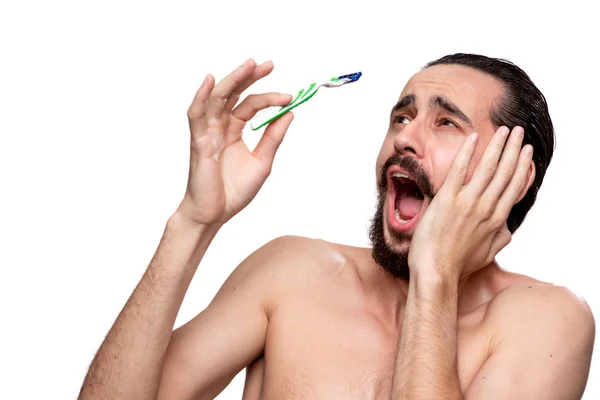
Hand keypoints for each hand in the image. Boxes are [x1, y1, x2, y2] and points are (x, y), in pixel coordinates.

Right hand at [175, 59, 293, 226]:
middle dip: (250, 77)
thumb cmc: (233, 192)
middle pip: (233, 94)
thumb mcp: (262, 162)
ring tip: (250, 64)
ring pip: (218, 98)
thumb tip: (289, 114)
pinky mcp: (199, 142)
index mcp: (233, 131)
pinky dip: (202, 97)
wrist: (214, 214)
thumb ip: (273, 137)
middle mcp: (219, 127)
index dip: (270, 98)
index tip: (290, 97)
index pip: (250, 105)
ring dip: (233, 80)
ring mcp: (208, 133)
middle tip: (270, 64)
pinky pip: (197, 115)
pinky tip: (211, 80)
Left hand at [408, 126, 533, 280]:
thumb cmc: (457, 266)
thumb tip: (507, 228)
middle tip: (519, 132)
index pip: (513, 187)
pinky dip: (467, 152)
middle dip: (514, 149)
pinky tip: (474, 137)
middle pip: (505, 173)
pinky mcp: (447, 200)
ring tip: (505, 130)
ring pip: (488, 168)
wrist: (436, 273)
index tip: (526, 152)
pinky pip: (459, 170)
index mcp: (496, 220)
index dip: (521, 166)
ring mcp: (467, 203)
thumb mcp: (487, 254)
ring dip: (498, 146)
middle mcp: (486, 208)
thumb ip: (499, 238)